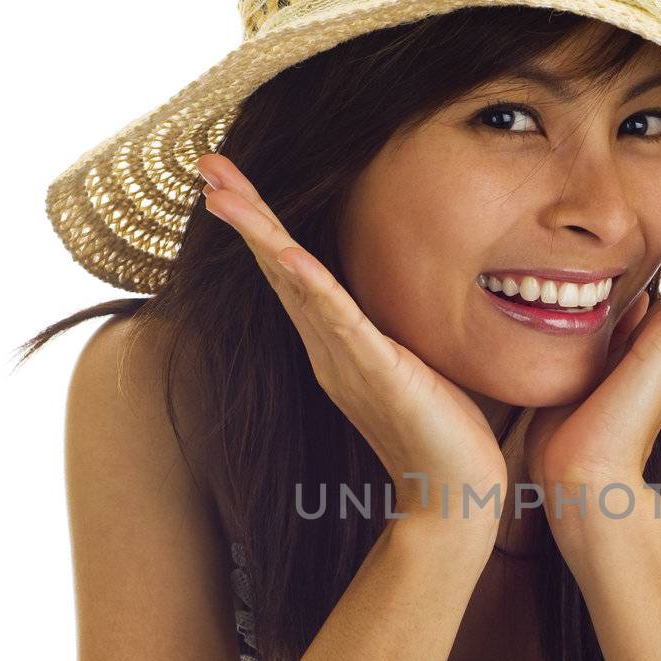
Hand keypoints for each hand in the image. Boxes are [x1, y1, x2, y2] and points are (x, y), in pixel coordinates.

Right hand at [196, 152, 506, 530]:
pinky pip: (338, 322)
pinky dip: (310, 285)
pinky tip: (285, 253)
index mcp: (335, 344)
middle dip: (245, 212)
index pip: (292, 271)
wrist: (454, 497)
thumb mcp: (414, 364)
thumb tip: (408, 293)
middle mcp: (328, 350)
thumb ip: (394, 331)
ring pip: (295, 284)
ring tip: (225, 193)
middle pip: (277, 266)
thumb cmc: (444, 433)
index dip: (262, 223)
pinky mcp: (377, 374)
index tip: (229, 179)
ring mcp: (347, 362)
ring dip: (260, 234)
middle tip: (206, 163)